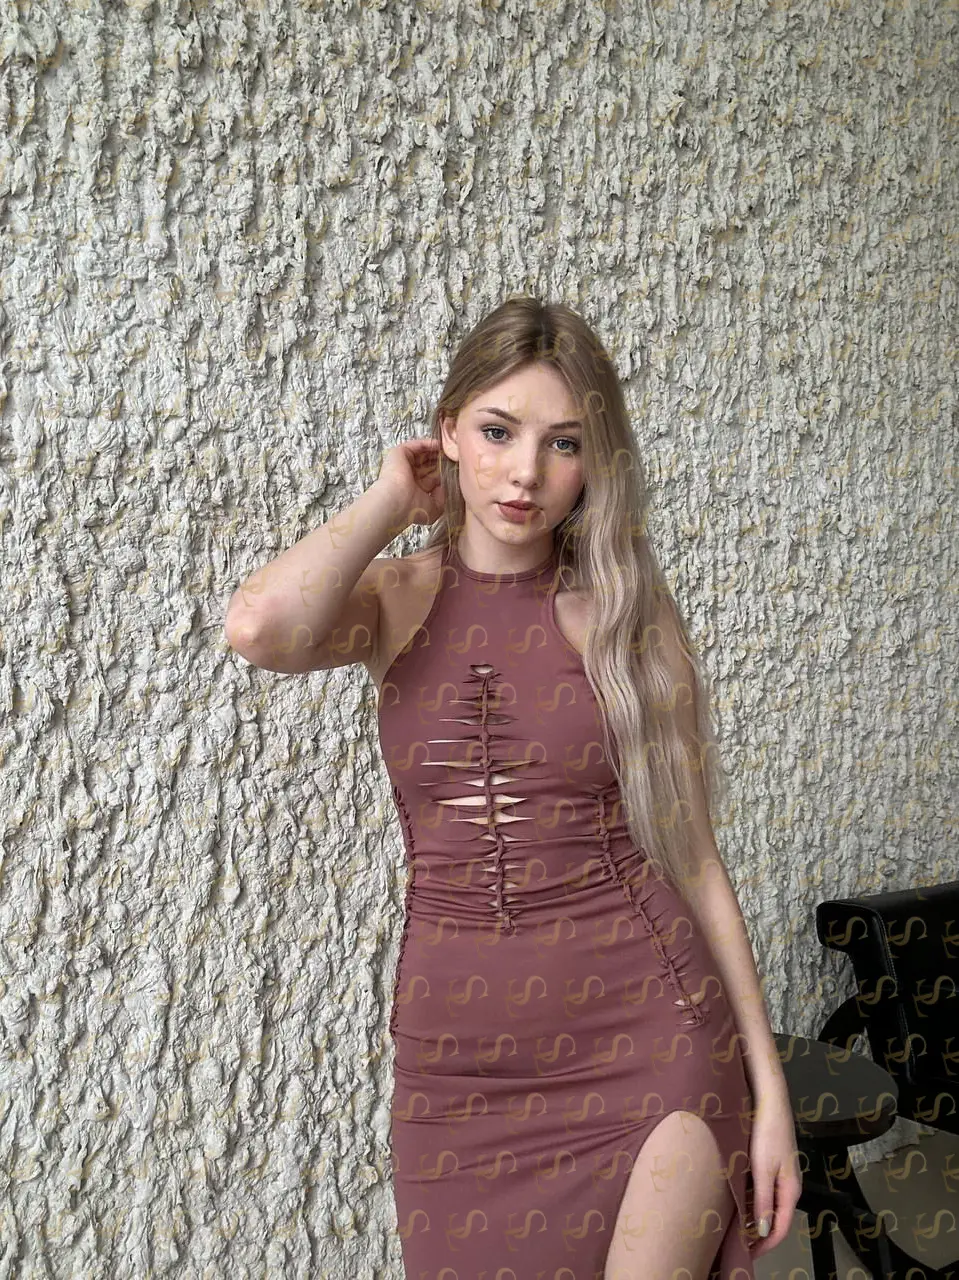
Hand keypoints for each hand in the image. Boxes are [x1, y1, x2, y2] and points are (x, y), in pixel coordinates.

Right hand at [375, 438, 445, 527]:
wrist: (396, 501)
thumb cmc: (412, 509)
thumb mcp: (433, 508)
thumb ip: (440, 499)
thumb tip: (442, 488)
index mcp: (414, 491)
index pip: (429, 478)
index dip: (440, 473)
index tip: (451, 469)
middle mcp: (407, 478)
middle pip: (424, 465)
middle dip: (437, 460)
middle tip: (450, 456)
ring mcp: (402, 465)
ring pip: (419, 454)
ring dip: (432, 451)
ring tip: (445, 448)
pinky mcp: (398, 454)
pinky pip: (414, 445)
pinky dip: (426, 444)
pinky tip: (437, 444)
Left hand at [746, 1082, 802, 1259]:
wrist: (770, 1100)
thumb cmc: (767, 1133)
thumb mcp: (763, 1169)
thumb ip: (763, 1201)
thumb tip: (765, 1232)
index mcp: (791, 1190)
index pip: (782, 1229)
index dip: (766, 1245)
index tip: (747, 1255)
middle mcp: (789, 1186)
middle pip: (777, 1219)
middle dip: (760, 1235)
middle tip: (738, 1244)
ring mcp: (782, 1174)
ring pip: (769, 1205)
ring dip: (755, 1218)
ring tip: (734, 1228)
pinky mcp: (773, 1164)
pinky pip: (764, 1191)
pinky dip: (753, 1201)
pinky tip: (738, 1202)